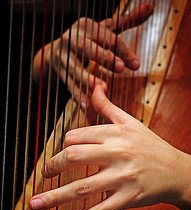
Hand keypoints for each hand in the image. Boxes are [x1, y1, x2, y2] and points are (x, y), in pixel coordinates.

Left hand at [30, 84, 190, 209]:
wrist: (177, 170)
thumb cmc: (150, 144)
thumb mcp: (129, 121)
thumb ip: (107, 105)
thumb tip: (94, 84)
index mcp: (114, 133)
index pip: (76, 136)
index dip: (63, 145)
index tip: (60, 154)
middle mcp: (117, 153)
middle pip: (73, 156)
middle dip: (53, 166)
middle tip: (44, 174)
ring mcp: (122, 177)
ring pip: (82, 187)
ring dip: (54, 197)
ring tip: (34, 204)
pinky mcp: (128, 198)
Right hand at [33, 1, 152, 108]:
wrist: (56, 50)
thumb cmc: (87, 40)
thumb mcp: (104, 29)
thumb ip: (126, 21)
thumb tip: (150, 7)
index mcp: (85, 26)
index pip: (107, 37)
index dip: (123, 51)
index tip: (136, 65)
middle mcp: (72, 38)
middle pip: (88, 48)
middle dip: (104, 57)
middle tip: (121, 68)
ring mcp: (62, 55)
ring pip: (75, 67)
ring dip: (88, 78)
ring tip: (103, 88)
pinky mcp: (58, 70)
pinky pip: (68, 83)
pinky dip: (77, 94)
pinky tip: (86, 104)